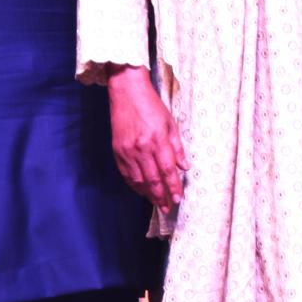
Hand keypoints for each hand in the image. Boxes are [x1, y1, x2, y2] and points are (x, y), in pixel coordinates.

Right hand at [106, 67, 186, 209]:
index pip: (167, 170)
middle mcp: (141, 148)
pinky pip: (126, 173)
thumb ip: (177, 147)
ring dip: (148, 194)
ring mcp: (127, 150)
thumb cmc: (151, 106)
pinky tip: (141, 190)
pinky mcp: (117, 150)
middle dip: (161, 196)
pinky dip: (134, 184)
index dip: (173, 186)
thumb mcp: (170, 123)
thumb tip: (184, 167)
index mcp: (157, 140)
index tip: (178, 198)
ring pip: (138, 179)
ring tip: (157, 202)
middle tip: (168, 208)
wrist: (127, 92)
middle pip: (153, 179)